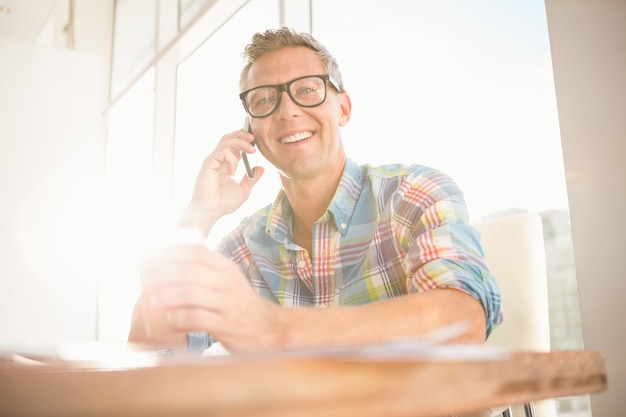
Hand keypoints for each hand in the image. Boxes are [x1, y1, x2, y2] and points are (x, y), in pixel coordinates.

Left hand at [138, 244, 278, 352]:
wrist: (269, 328)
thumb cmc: (241, 304)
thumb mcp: (229, 280)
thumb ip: (207, 270)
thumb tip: (174, 262)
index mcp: (226, 268)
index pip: (197, 253)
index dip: (173, 254)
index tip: (154, 258)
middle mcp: (227, 283)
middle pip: (190, 272)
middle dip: (165, 275)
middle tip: (148, 280)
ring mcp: (227, 304)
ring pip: (192, 293)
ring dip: (168, 296)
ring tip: (153, 299)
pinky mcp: (225, 325)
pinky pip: (197, 318)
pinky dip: (180, 317)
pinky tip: (170, 319)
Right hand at [181, 128, 263, 231]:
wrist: (211, 212)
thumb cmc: (224, 203)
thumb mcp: (244, 189)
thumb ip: (252, 178)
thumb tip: (261, 168)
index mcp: (226, 165)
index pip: (234, 145)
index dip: (244, 140)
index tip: (255, 142)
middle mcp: (218, 160)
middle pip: (228, 138)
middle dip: (241, 134)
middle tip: (253, 137)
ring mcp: (213, 161)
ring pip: (225, 141)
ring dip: (240, 142)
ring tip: (251, 150)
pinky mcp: (208, 164)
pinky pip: (222, 152)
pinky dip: (232, 158)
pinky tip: (233, 171)